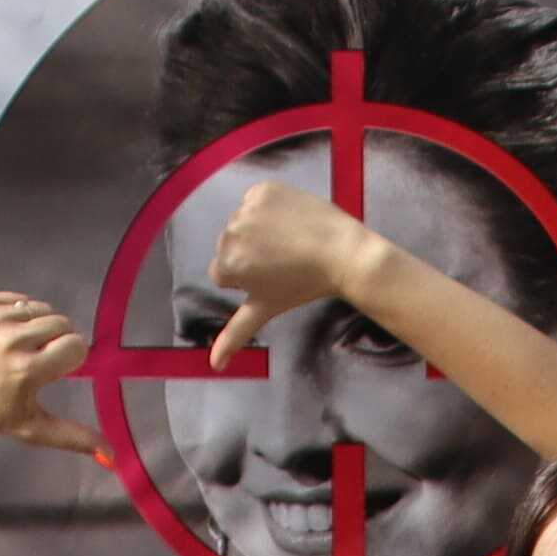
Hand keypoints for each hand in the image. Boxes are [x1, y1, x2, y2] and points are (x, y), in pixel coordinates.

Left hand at [0, 288, 94, 456]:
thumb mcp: (33, 429)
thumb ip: (74, 437)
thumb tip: (112, 456)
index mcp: (28, 370)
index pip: (76, 346)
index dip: (71, 357)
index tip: (57, 368)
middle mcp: (11, 340)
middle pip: (62, 323)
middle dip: (58, 339)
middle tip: (41, 356)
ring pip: (41, 308)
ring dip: (40, 324)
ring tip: (25, 343)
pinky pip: (17, 298)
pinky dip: (20, 311)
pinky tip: (9, 331)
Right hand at [202, 180, 383, 362]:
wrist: (343, 254)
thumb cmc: (304, 285)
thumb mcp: (266, 309)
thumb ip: (234, 334)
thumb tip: (213, 365)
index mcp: (226, 265)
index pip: (222, 272)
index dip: (249, 277)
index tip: (272, 277)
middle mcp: (230, 234)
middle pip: (230, 246)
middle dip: (251, 253)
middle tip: (283, 261)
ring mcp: (247, 209)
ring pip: (243, 222)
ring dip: (260, 229)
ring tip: (289, 242)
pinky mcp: (264, 189)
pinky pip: (257, 199)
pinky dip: (271, 207)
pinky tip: (290, 221)